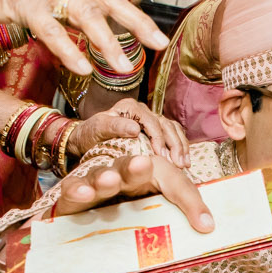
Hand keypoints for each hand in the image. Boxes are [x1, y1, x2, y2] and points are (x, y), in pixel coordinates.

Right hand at [0, 0, 167, 77]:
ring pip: (85, 15)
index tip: (158, 38)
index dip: (135, 17)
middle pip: (107, 0)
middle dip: (136, 24)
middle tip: (158, 44)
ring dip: (107, 43)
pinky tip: (83, 68)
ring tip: (125, 67)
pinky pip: (51, 31)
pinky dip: (69, 51)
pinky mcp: (22, 3)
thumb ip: (66, 9)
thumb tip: (90, 32)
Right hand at [53, 149, 213, 233]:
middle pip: (123, 169)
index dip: (149, 169)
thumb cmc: (135, 206)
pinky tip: (81, 195)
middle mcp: (119, 178)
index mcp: (142, 175)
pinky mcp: (73, 203)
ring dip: (100, 179)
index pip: (156, 170)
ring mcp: (95, 189)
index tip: (149, 164)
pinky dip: (75, 193)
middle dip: (129, 169)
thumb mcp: (166, 199)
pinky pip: (70, 196)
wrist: (97, 226)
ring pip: (95, 179)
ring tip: (104, 183)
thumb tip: (208, 226)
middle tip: (138, 166)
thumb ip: (187, 203)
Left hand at [70, 99, 188, 167]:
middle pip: (166, 125)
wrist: (86, 139)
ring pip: (173, 129)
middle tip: (179, 164)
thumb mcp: (97, 128)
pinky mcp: (154, 130)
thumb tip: (135, 128)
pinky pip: (172, 134)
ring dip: (181, 147)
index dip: (159, 139)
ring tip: (185, 165)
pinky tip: (184, 160)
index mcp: (131, 107)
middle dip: (175, 145)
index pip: (152, 122)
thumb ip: (114, 126)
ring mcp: (150, 120)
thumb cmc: (90, 134)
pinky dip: (180, 147)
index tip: (162, 156)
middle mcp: (143, 111)